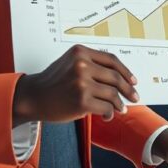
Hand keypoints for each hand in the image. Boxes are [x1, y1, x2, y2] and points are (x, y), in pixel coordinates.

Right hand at [12, 45, 137, 125]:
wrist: (33, 97)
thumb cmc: (53, 81)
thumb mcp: (70, 63)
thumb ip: (92, 65)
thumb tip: (120, 77)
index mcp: (81, 52)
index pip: (111, 60)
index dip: (126, 71)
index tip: (133, 81)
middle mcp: (82, 65)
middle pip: (115, 77)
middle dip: (128, 89)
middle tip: (134, 97)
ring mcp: (82, 83)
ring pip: (112, 94)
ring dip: (119, 104)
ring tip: (121, 109)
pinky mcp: (82, 101)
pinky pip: (106, 107)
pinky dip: (110, 113)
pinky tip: (108, 115)